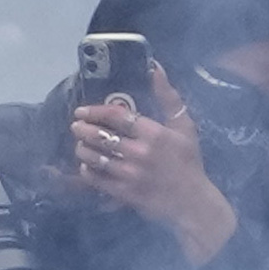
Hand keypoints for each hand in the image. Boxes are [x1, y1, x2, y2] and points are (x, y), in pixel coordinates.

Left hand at [72, 85, 237, 260]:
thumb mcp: (184, 127)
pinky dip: (86, 169)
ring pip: (92, 156)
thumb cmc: (188, 160)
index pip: (116, 116)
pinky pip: (94, 177)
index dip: (94, 111)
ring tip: (80, 144)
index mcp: (155, 133)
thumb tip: (154, 68)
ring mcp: (130, 173)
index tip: (81, 111)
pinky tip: (87, 164)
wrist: (192, 201)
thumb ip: (168, 97)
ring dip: (81, 148)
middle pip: (99, 135)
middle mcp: (140, 152)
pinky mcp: (123, 192)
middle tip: (75, 126)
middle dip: (81, 129)